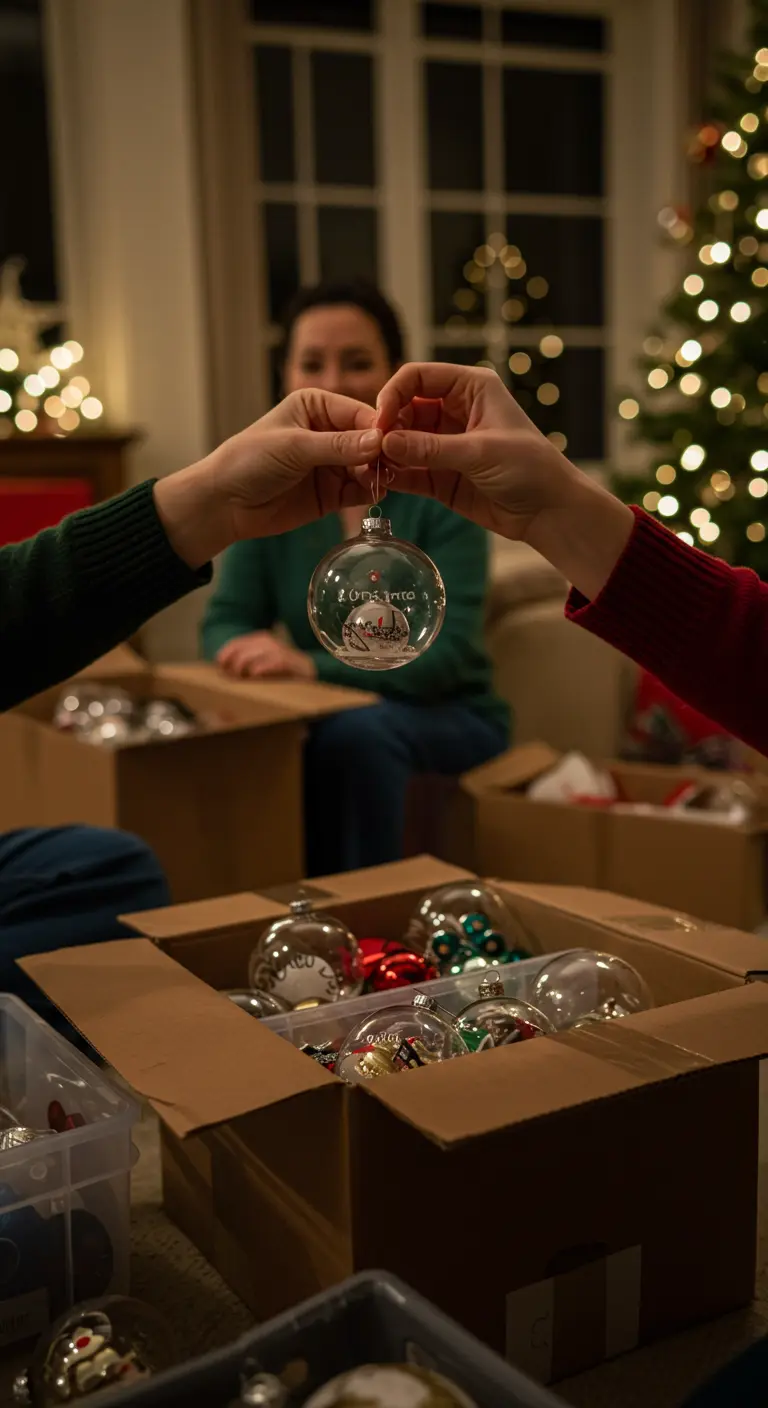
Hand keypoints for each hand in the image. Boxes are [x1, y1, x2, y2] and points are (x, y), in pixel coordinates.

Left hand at [154, 389, 380, 568]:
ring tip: (383, 480)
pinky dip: (371, 491)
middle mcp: (329, 431)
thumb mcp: (294, 447)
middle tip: (394, 465)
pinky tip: (376, 492)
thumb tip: (378, 442)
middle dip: (382, 452)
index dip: (379, 428)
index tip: (395, 442)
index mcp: (317, 406)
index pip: (360, 413)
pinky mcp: (333, 492)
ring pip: (369, 465)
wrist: (225, 504)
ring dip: (379, 472)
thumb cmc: (249, 461)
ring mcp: (333, 463)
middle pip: (370, 440)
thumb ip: (337, 446)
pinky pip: (361, 489)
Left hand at [216, 633, 316, 680]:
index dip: (226, 653)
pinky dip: (262, 668)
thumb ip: (244, 663)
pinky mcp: (289, 662)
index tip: (220, 665)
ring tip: (242, 676)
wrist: (311, 673)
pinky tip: (255, 674)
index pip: (237, 643)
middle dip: (234, 662)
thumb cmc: (281, 672)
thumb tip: (223, 667)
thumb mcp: (261, 664)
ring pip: (255, 654)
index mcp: (259, 640)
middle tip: (233, 676)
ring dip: (245, 665)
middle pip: (243, 649)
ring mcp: (280, 650)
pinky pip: (274, 662)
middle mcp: (269, 641)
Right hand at [374, 364, 567, 540]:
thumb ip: (432, 448)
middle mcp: (455, 411)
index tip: (380, 419)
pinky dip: (395, 474)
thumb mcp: (480, 452)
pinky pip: (410, 470)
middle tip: (373, 448)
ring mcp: (446, 444)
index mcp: (470, 387)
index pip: (419, 376)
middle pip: (405, 408)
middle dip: (387, 427)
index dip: (394, 393)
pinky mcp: (441, 476)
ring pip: (403, 441)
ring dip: (387, 452)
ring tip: (372, 467)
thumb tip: (387, 443)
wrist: (549, 512)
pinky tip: (382, 480)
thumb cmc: (530, 468)